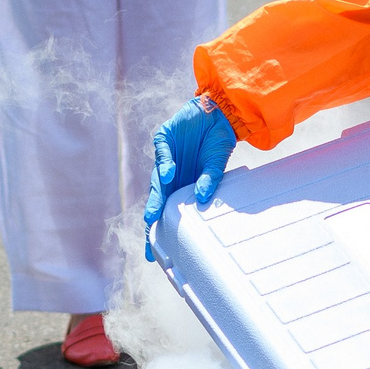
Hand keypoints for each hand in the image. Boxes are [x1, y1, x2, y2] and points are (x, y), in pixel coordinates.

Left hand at [141, 95, 237, 259]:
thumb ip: (208, 180)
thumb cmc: (217, 142)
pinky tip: (170, 173)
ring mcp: (166, 156)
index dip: (161, 228)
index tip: (156, 254)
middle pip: (158, 198)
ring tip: (152, 215)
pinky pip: (163, 153)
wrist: (219, 114)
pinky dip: (166, 163)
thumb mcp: (216, 165)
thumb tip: (201, 198)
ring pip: (157, 179)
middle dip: (153, 217)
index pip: (168, 208)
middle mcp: (171, 172)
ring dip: (155, 197)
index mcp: (182, 183)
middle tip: (149, 237)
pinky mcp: (164, 138)